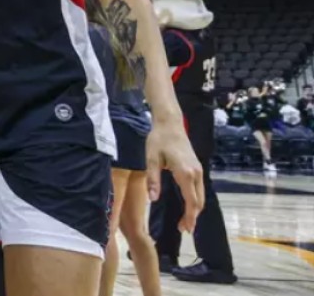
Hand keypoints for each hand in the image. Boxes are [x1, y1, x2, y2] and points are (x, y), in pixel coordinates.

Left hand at [146, 117, 204, 231]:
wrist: (170, 123)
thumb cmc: (158, 140)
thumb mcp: (151, 159)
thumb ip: (153, 179)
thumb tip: (153, 199)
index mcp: (185, 173)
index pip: (191, 201)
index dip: (189, 217)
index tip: (185, 229)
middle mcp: (196, 173)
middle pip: (199, 201)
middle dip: (193, 216)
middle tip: (183, 229)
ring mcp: (198, 170)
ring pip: (201, 195)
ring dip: (195, 209)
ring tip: (185, 221)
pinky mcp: (197, 167)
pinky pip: (199, 188)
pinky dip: (195, 200)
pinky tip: (188, 205)